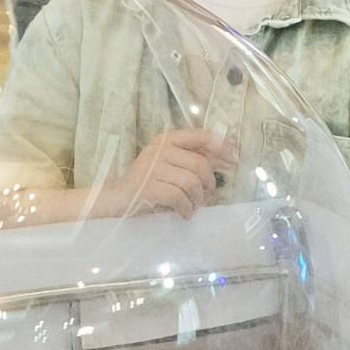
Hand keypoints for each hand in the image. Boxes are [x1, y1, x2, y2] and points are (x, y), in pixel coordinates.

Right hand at [109, 127, 233, 217]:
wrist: (115, 199)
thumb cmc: (147, 184)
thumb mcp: (169, 166)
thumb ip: (190, 160)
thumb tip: (224, 161)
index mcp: (167, 140)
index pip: (201, 135)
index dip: (221, 146)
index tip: (233, 160)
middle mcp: (159, 149)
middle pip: (200, 165)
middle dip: (209, 185)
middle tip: (206, 198)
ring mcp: (152, 167)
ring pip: (192, 183)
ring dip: (197, 200)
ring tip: (192, 207)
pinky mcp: (147, 186)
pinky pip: (179, 197)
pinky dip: (186, 209)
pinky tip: (183, 214)